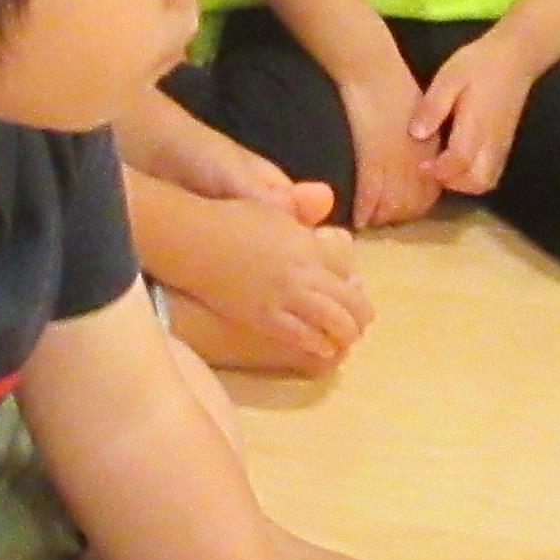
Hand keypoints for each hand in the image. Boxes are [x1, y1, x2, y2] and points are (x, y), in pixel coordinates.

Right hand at [171, 181, 371, 370]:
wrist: (196, 241)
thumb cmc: (233, 220)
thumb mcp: (276, 212)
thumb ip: (303, 225)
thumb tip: (326, 237)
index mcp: (308, 245)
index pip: (347, 271)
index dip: (355, 285)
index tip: (356, 290)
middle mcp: (302, 272)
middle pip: (348, 300)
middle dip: (361, 314)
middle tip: (363, 322)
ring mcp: (284, 297)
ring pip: (331, 321)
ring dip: (345, 331)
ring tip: (349, 338)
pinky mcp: (263, 317)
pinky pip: (300, 335)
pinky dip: (319, 342)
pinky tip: (324, 346)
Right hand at [337, 64, 442, 228]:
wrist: (375, 74)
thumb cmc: (395, 88)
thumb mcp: (421, 116)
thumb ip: (421, 142)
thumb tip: (415, 161)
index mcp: (430, 151)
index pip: (428, 192)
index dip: (415, 207)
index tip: (401, 211)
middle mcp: (417, 162)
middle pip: (412, 204)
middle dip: (397, 217)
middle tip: (381, 222)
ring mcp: (395, 163)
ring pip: (391, 205)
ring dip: (380, 217)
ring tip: (368, 223)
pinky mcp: (373, 160)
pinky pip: (370, 195)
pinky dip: (364, 210)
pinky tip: (357, 220)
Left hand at [409, 30, 541, 200]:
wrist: (516, 57)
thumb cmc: (479, 64)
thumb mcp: (449, 78)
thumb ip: (434, 106)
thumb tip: (417, 134)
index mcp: (477, 125)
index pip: (459, 162)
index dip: (438, 170)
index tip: (420, 166)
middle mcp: (493, 141)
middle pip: (478, 181)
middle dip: (453, 183)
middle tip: (432, 168)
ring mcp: (502, 145)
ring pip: (488, 181)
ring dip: (464, 183)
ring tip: (444, 167)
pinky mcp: (505, 144)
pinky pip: (493, 173)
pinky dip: (475, 177)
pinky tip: (459, 163)